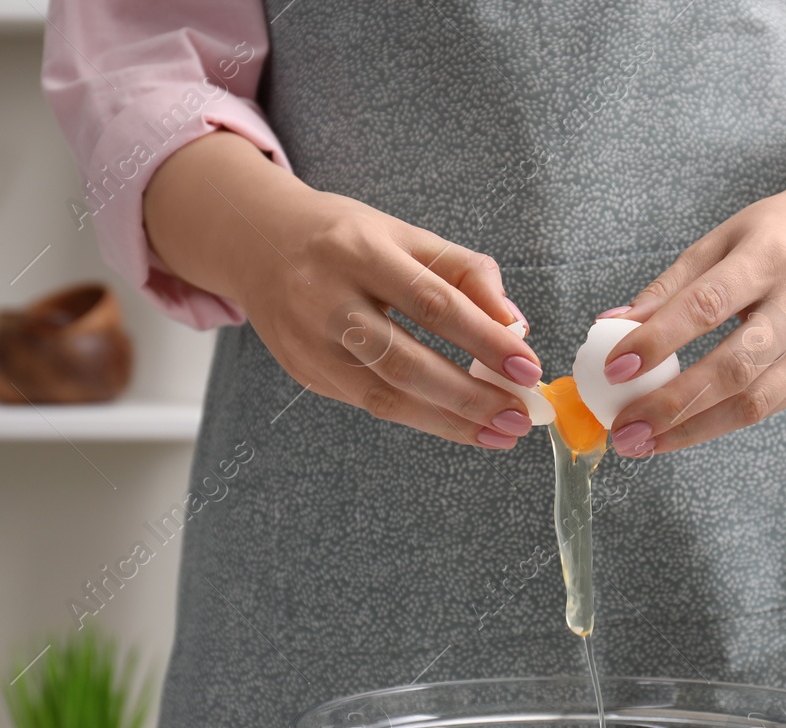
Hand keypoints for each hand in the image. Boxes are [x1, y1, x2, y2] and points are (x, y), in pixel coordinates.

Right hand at [144, 132, 542, 448]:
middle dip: (470, 396)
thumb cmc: (346, 239)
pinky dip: (421, 417)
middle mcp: (326, 298)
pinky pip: (370, 403)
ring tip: (499, 433)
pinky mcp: (304, 372)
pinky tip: (459, 424)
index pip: (433, 302)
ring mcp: (309, 342)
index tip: (527, 368)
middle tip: (519, 416)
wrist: (257, 244)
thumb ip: (464, 273)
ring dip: (450, 421)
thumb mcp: (406, 235)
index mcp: (359, 250)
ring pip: (386, 394)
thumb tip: (514, 326)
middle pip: (406, 360)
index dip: (485, 340)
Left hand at [603, 121, 785, 456]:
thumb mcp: (719, 242)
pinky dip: (714, 425)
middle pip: (734, 366)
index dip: (659, 339)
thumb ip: (668, 288)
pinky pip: (762, 409)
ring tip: (640, 443)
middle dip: (671, 403)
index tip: (613, 368)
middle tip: (622, 427)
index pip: (708, 305)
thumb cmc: (772, 239)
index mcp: (768, 258)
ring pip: (752, 402)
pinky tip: (675, 433)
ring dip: (690, 430)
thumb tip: (609, 327)